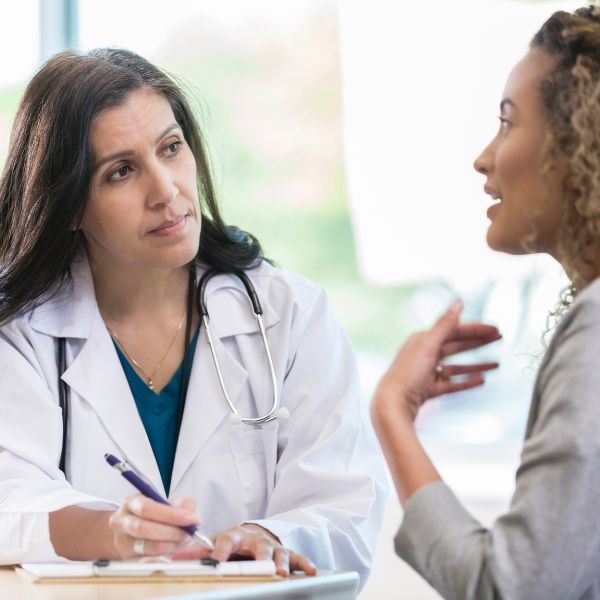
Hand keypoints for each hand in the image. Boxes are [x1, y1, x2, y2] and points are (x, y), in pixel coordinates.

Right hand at [109, 494, 199, 558]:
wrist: (138, 529)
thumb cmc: (156, 514)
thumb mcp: (169, 503)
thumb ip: (183, 505)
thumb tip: (192, 516)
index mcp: (131, 502)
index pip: (147, 508)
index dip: (171, 515)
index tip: (190, 518)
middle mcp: (121, 522)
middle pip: (144, 528)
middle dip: (171, 532)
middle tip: (188, 533)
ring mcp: (122, 542)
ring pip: (147, 546)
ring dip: (170, 545)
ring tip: (183, 541)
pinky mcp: (126, 559)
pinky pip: (145, 563)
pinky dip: (161, 559)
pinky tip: (171, 555)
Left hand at [172, 523, 316, 576]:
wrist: (254, 532)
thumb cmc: (233, 541)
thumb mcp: (216, 542)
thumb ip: (199, 551)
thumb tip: (174, 557)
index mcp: (236, 535)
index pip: (227, 540)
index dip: (221, 550)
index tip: (215, 561)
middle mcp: (257, 540)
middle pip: (259, 546)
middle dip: (261, 556)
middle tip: (262, 566)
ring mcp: (273, 546)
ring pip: (279, 553)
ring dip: (282, 563)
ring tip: (282, 573)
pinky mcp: (287, 552)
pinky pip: (298, 557)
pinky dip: (305, 564)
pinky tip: (311, 572)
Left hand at [373, 299, 500, 424]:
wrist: (393, 404)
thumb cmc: (406, 374)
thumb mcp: (428, 345)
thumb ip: (445, 324)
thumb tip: (458, 303)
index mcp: (422, 340)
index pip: (453, 330)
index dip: (475, 329)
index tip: (494, 329)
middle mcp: (423, 354)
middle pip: (456, 346)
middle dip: (477, 342)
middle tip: (498, 339)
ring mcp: (426, 373)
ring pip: (455, 367)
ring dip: (475, 365)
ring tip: (495, 364)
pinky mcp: (428, 390)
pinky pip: (451, 384)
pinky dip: (466, 382)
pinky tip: (480, 380)